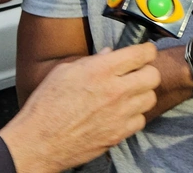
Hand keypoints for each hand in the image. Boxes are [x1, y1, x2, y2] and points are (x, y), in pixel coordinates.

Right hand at [0, 44, 160, 172]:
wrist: (39, 141)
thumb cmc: (46, 106)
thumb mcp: (64, 71)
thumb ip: (91, 60)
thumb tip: (108, 54)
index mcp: (102, 70)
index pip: (142, 53)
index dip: (146, 50)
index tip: (144, 52)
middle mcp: (116, 91)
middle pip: (153, 76)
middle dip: (147, 71)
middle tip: (136, 73)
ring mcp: (120, 114)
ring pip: (150, 98)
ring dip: (142, 94)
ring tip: (128, 94)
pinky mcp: (119, 134)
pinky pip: (140, 120)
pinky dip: (134, 116)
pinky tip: (121, 113)